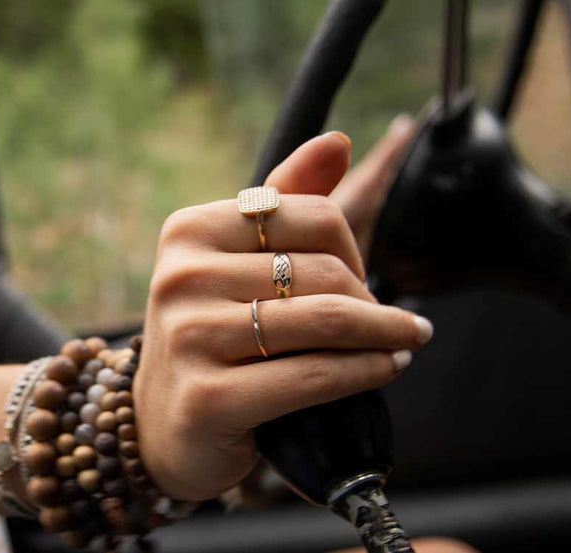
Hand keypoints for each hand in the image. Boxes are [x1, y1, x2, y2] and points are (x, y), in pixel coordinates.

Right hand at [134, 131, 432, 500]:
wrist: (163, 428)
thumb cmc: (213, 337)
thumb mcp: (238, 264)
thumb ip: (285, 201)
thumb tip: (337, 142)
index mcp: (187, 231)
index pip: (311, 215)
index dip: (352, 247)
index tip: (359, 278)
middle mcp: (180, 278)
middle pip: (322, 269)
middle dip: (370, 298)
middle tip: (387, 322)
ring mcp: (189, 339)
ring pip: (327, 320)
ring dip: (385, 334)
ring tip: (407, 340)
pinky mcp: (208, 398)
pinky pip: (315, 376)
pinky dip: (366, 372)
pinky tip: (386, 369)